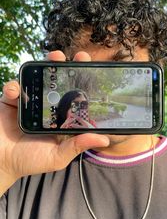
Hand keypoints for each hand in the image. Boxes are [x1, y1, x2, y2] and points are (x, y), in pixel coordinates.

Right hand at [0, 51, 108, 195]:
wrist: (1, 161)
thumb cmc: (30, 160)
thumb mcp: (58, 156)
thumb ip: (77, 146)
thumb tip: (104, 140)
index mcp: (60, 117)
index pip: (75, 97)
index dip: (85, 83)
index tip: (96, 71)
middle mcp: (46, 106)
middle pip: (59, 82)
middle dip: (69, 67)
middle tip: (79, 57)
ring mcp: (28, 101)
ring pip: (38, 78)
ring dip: (46, 65)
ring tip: (55, 57)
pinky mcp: (10, 101)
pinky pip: (13, 87)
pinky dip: (14, 86)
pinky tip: (16, 91)